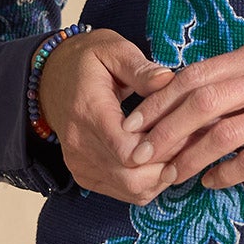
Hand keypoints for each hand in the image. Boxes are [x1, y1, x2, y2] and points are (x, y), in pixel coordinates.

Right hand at [38, 28, 179, 203]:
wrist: (51, 78)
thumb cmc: (87, 60)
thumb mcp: (113, 50)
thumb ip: (140, 68)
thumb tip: (167, 80)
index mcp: (88, 111)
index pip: (126, 150)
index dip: (162, 147)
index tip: (186, 130)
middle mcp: (80, 144)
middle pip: (131, 177)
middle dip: (168, 165)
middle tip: (193, 142)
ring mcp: (80, 163)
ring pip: (131, 191)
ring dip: (162, 176)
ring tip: (182, 150)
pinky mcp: (85, 175)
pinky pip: (124, 193)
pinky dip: (149, 182)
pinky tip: (163, 159)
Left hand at [115, 37, 243, 189]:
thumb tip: (191, 96)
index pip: (197, 74)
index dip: (159, 100)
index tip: (134, 122)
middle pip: (201, 103)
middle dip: (162, 131)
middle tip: (138, 155)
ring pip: (221, 134)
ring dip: (187, 158)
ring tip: (168, 175)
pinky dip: (225, 173)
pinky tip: (211, 182)